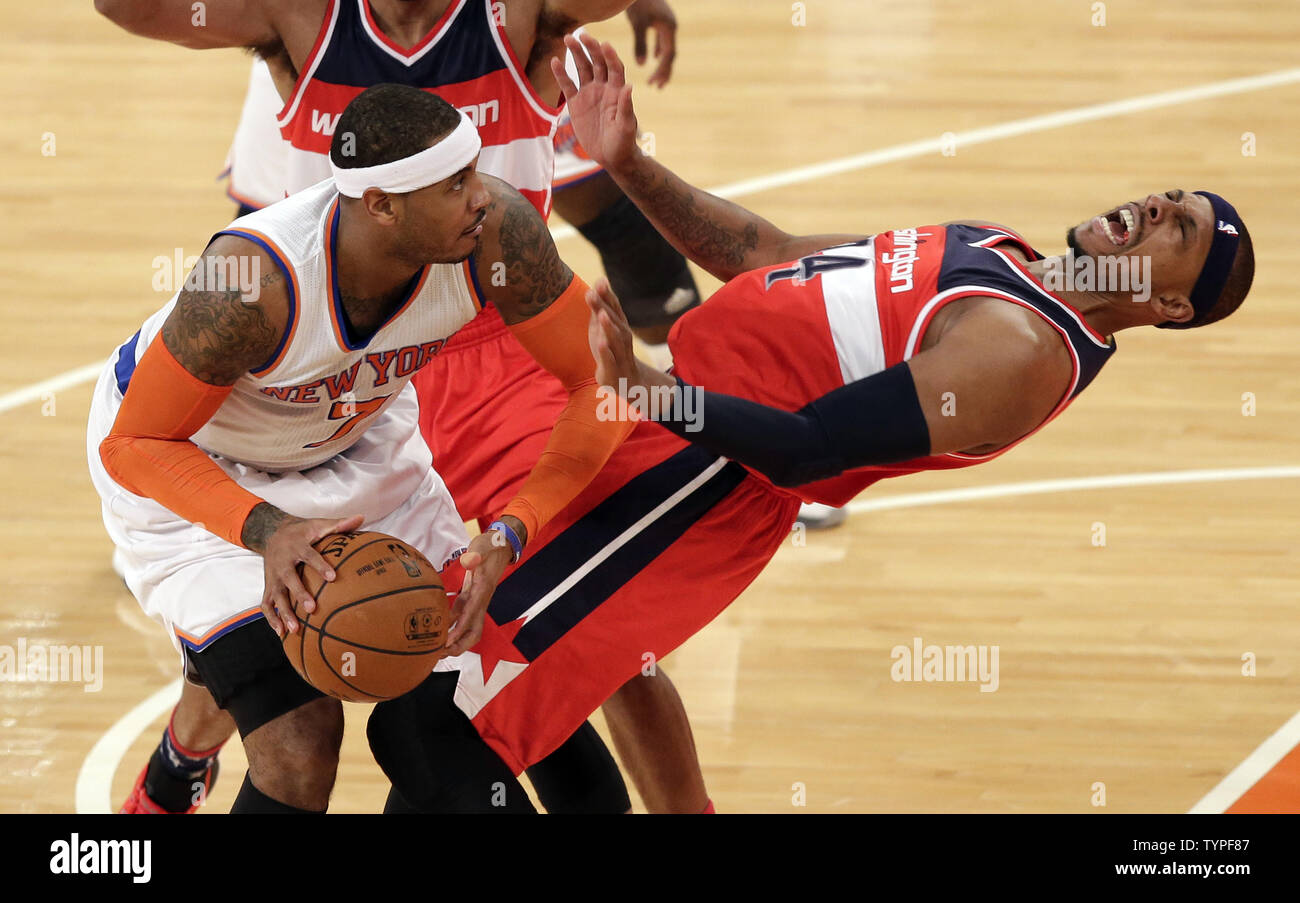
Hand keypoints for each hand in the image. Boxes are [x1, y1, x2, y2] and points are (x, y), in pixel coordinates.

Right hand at [258, 512, 363, 637]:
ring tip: (295, 629)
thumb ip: (339, 524)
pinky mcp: (268, 586)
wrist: (272, 532)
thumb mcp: (319, 524)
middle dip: (299, 594)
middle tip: (312, 608)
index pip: (309, 555)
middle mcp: (283, 562)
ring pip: (276, 596)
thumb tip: (361, 517)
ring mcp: (273, 576)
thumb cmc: (303, 531)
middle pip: (289, 579)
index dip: (320, 565)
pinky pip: (266, 604)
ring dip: (283, 613)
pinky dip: (271, 619)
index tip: (332, 577)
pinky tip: (281, 633)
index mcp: (297, 546)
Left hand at [444, 527, 514, 655]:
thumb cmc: (490, 545)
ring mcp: (477, 601)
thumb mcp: (483, 545)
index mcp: (483, 589)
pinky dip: (451, 626)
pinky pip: (461, 617)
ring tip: (437, 649)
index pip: (471, 615)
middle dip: (459, 645)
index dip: (459, 630)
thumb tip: (470, 560)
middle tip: (441, 654)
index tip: (447, 642)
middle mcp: (481, 599)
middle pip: (474, 631)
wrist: (500, 546)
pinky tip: (438, 631)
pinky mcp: (471, 597)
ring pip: (468, 627)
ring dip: (455, 640)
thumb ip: (477, 554)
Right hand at [550, 32, 639, 171]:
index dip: (610, 56)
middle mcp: (603, 88)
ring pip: (582, 69)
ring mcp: (589, 94)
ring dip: (576, 54)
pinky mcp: (576, 103)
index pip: (615, 68)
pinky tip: (554, 61)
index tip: (605, 45)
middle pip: (597, 62)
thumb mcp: (626, 126)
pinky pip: (567, 85)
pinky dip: (561, 74)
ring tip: (568, 38)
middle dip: (590, 48)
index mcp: (617, 91)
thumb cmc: (623, 142)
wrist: (611, 156)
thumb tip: (630, 87)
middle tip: (582, 35)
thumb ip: (626, 107)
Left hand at [586, 277, 674, 401]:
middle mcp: (622, 337)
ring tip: (601, 314)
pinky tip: (601, 343)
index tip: (600, 281)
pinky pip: (610, 359)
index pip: (614, 308)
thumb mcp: (603, 328)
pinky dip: (606, 351)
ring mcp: (619, 353)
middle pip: (613, 320)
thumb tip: (598, 282)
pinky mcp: (613, 369)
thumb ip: (599, 307)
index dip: (607, 295)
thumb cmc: (611, 350)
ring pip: (614, 339)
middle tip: (593, 293)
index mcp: (619, 326)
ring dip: (608, 326)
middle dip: (604, 306)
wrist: (626, 381)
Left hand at [625, 0, 677, 87]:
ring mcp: (666, 22)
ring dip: (662, 62)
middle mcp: (670, 26)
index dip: (661, 70)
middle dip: (664, 71)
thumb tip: (641, 65)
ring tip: (657, 77)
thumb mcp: (637, 23)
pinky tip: (652, 57)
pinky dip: (658, 50)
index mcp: (669, 28)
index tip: (653, 84)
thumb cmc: (636, 2)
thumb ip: (640, 43)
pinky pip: (662, 39)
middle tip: (658, 87)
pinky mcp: (660, 19)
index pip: (668, 55)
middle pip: (670, 54)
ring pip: (667, 47)